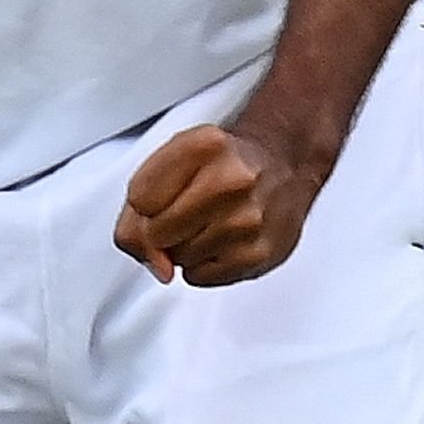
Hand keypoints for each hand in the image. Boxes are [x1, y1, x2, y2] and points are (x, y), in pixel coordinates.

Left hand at [113, 123, 325, 287]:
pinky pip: (198, 277)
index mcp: (204, 146)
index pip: (140, 200)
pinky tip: (222, 240)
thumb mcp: (175, 160)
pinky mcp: (258, 255)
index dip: (143, 204)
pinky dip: (202, 265)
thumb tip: (154, 264)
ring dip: (184, 247)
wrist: (283, 165)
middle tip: (187, 210)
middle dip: (162, 228)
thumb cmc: (224, 163)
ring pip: (177, 259)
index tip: (163, 194)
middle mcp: (231, 181)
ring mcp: (248, 221)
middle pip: (157, 233)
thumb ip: (140, 208)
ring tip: (210, 221)